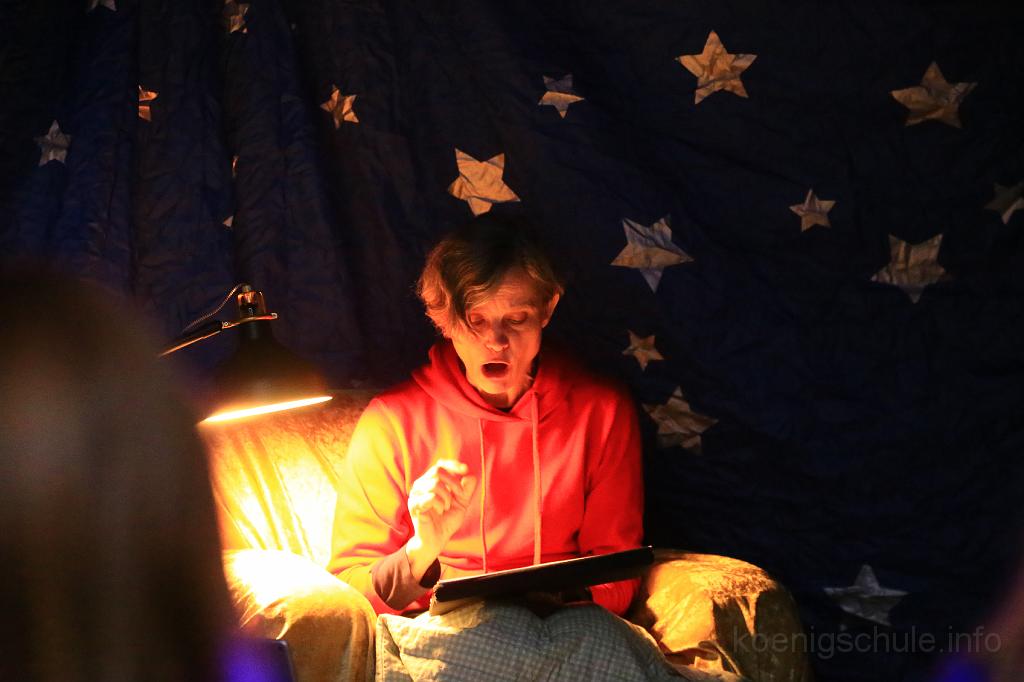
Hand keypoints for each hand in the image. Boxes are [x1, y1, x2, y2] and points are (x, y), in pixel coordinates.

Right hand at [405, 459, 475, 579]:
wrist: (437, 540)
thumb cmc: (446, 521)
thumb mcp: (461, 504)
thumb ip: (466, 490)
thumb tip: (470, 475)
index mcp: (431, 482)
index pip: (440, 464)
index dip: (453, 465)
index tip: (465, 470)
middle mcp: (421, 485)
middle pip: (438, 471)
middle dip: (453, 483)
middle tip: (459, 497)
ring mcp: (416, 495)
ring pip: (434, 484)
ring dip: (446, 496)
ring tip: (446, 507)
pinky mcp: (414, 506)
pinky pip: (430, 497)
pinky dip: (439, 503)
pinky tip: (440, 511)